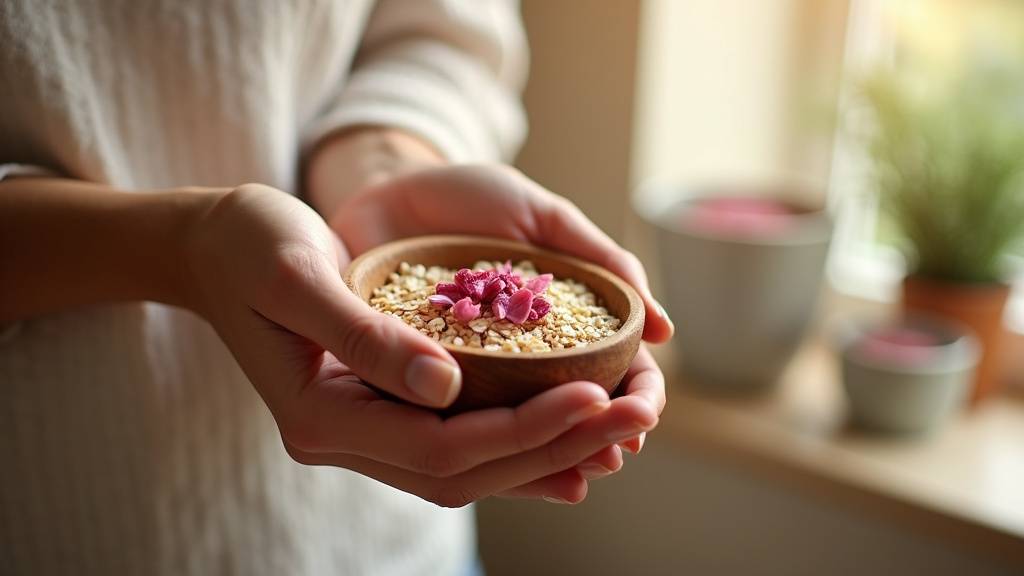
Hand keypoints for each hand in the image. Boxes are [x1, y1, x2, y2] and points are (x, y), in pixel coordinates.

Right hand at [184, 184, 657, 505]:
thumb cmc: (249, 246)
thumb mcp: (298, 275)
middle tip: (640, 409)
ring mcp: (362, 433)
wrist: (214, 247)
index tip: (595, 395)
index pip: (443, 446)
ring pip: (471, 466)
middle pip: (470, 468)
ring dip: (551, 449)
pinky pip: (458, 444)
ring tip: (624, 423)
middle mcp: (344, 441)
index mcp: (320, 417)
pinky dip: (517, 443)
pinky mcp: (379, 412)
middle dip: (560, 444)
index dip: (524, 428)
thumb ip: (366, 336)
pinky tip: (570, 436)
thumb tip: (447, 388)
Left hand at [327, 164, 671, 453]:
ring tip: (571, 472)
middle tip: (613, 454)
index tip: (644, 411)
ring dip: (549, 453)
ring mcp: (472, 372)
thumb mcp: (542, 218)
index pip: (617, 368)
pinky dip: (474, 439)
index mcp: (562, 322)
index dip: (636, 394)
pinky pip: (450, 417)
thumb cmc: (472, 198)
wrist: (387, 187)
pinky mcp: (418, 379)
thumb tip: (664, 332)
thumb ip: (600, 261)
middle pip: (576, 409)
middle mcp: (522, 357)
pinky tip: (490, 459)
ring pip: (519, 426)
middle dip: (601, 436)